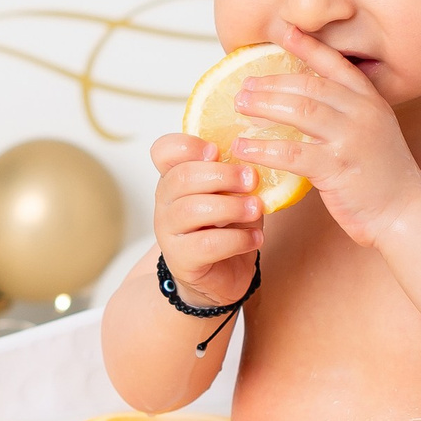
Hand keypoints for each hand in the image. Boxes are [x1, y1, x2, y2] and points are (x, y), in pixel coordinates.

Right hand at [151, 132, 260, 306]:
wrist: (223, 274)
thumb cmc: (228, 226)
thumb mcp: (234, 193)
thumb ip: (237, 175)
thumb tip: (257, 160)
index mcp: (176, 177)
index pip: (163, 151)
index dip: (188, 145)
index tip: (217, 150)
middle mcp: (165, 201)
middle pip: (182, 177)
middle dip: (222, 175)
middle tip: (252, 179)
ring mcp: (169, 231)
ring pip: (193, 210)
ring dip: (232, 207)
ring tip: (256, 209)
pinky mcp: (181, 259)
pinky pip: (207, 244)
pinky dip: (237, 239)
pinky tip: (255, 238)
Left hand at [233, 23, 420, 248]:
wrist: (406, 212)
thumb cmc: (382, 175)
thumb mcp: (372, 132)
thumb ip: (345, 114)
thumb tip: (302, 101)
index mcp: (370, 101)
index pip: (336, 64)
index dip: (308, 46)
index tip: (283, 31)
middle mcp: (362, 113)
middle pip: (308, 86)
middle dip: (271, 82)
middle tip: (244, 85)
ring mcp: (351, 139)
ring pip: (299, 111)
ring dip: (264, 106)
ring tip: (239, 106)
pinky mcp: (337, 168)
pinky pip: (292, 152)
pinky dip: (263, 148)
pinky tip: (244, 147)